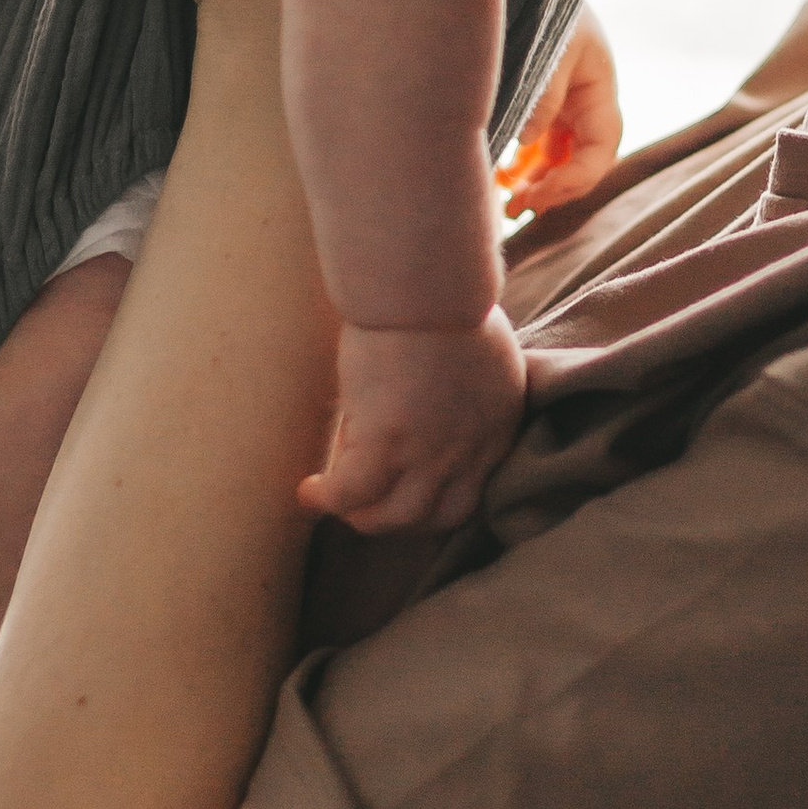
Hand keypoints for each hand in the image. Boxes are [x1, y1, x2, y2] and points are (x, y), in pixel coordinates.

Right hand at [299, 312, 527, 534]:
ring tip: (338, 504)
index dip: (438, 499)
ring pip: (394, 517)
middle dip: (404, 521)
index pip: (474, 491)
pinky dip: (328, 500)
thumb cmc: (453, 298)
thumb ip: (468, 385)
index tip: (411, 491)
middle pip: (438, 517)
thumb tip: (441, 387)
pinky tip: (310, 493)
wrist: (431, 287)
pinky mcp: (385, 444)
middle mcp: (469, 452)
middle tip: (373, 507)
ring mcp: (428, 454)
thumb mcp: (483, 355)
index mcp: (497, 428)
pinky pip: (351, 494)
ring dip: (364, 518)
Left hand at [497, 9, 624, 221]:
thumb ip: (541, 95)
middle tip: (514, 209)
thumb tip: (523, 145)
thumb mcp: (548, 46)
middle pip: (579, 160)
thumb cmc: (541, 2)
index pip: (600, 149)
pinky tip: (499, 175)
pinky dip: (521, 163)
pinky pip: (536, 143)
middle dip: (552, 189)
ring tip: (505, 202)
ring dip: (535, 182)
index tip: (538, 195)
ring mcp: (561, 102)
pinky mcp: (537, 100)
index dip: (575, 180)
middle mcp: (584, 101)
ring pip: (556, 156)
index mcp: (598, 88)